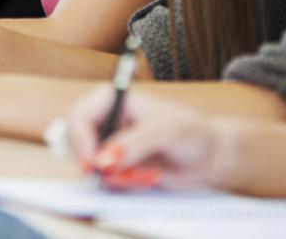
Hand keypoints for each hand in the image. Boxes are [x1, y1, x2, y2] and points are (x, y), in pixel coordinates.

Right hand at [65, 86, 232, 190]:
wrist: (208, 156)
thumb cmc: (191, 131)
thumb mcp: (166, 131)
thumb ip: (134, 143)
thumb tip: (104, 161)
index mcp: (112, 99)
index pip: (78, 116)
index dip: (79, 141)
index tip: (92, 164)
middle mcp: (107, 120)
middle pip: (77, 144)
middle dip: (100, 165)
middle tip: (123, 175)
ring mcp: (110, 145)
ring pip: (92, 168)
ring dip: (117, 178)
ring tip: (147, 175)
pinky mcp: (117, 166)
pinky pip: (106, 181)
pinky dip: (125, 185)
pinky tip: (148, 178)